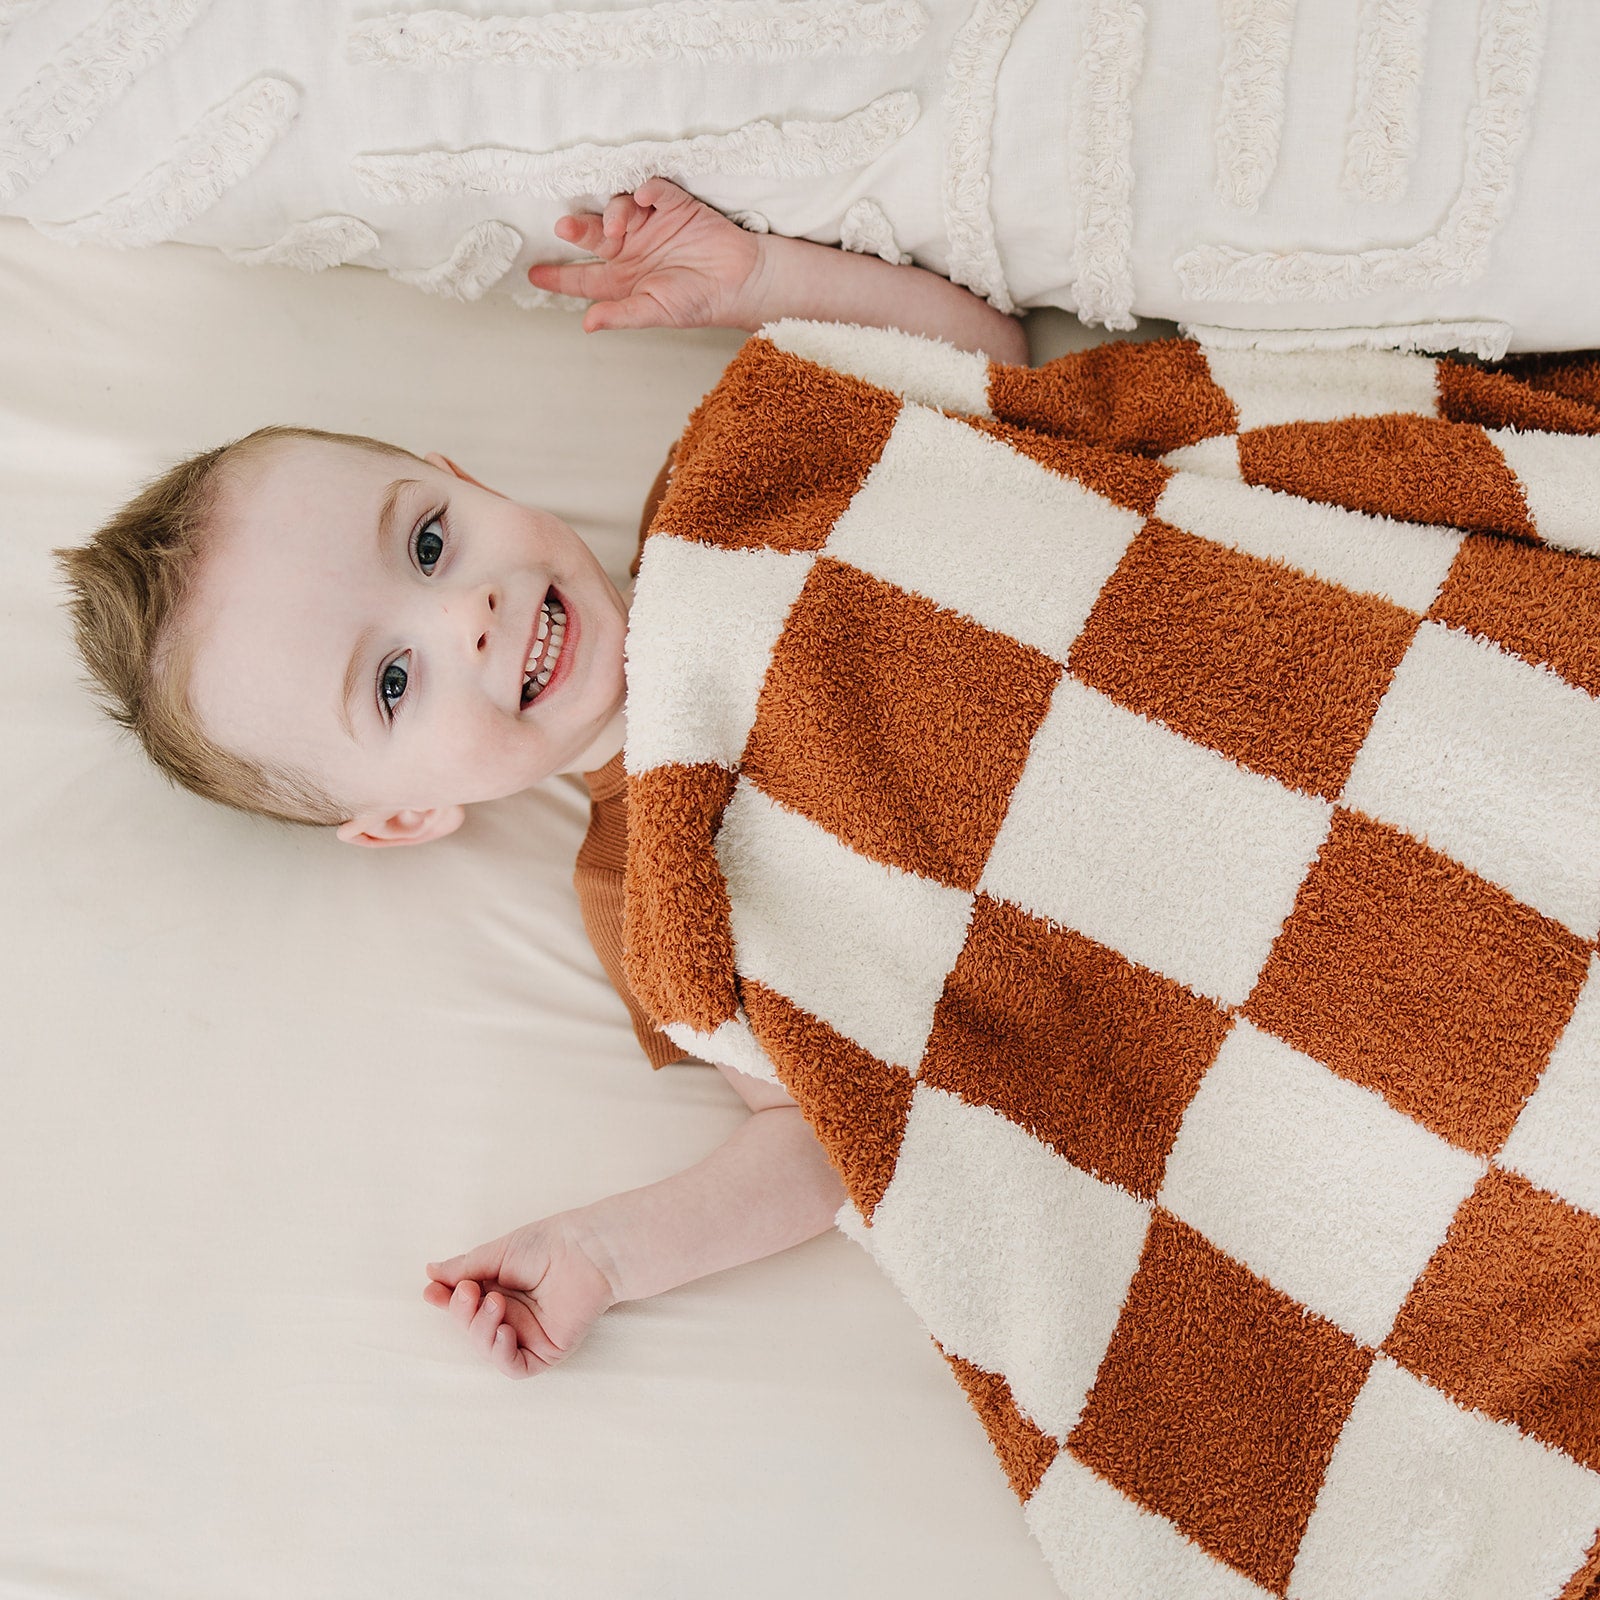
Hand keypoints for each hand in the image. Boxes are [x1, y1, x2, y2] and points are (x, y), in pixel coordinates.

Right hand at [423, 1214, 616, 1378]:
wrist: (586, 1250)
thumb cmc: (548, 1244)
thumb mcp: (498, 1253)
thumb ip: (465, 1268)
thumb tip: (431, 1272)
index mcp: (498, 1290)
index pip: (464, 1304)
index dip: (447, 1301)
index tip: (432, 1291)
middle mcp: (511, 1315)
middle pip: (472, 1329)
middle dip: (463, 1313)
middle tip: (469, 1291)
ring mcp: (528, 1335)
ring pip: (488, 1350)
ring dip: (481, 1330)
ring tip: (494, 1302)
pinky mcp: (546, 1351)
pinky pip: (515, 1366)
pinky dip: (502, 1354)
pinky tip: (503, 1332)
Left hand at [526, 177, 763, 333]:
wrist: (739, 282)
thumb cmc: (699, 302)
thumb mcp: (655, 312)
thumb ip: (621, 315)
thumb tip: (587, 324)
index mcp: (623, 278)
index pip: (583, 278)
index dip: (558, 277)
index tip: (533, 275)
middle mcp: (632, 249)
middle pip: (594, 236)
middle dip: (578, 229)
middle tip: (565, 226)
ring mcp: (651, 226)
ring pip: (619, 208)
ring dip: (614, 213)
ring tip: (620, 227)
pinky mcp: (674, 206)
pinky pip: (655, 190)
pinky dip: (648, 190)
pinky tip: (646, 196)